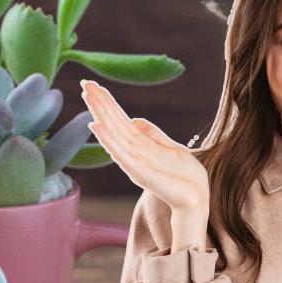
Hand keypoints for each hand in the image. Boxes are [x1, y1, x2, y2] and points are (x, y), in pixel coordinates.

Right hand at [80, 79, 209, 212]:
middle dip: (99, 103)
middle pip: (113, 122)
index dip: (107, 102)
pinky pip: (121, 153)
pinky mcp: (140, 172)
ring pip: (114, 133)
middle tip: (85, 83)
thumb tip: (136, 119)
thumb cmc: (185, 177)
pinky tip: (96, 126)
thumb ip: (154, 135)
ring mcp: (135, 161)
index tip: (93, 84)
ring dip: (100, 114)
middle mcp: (134, 151)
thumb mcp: (172, 148)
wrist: (196, 199)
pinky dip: (107, 140)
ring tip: (88, 96)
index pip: (120, 119)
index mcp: (141, 144)